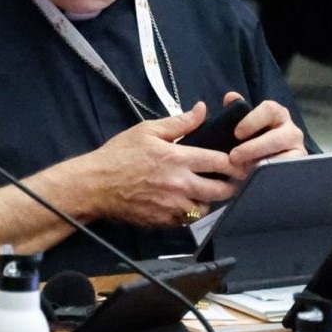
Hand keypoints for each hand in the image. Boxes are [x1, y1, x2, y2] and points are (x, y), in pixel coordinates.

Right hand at [83, 102, 244, 226]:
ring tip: (201, 190)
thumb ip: (179, 122)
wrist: (96, 185)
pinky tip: (181, 201)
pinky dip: (189, 212)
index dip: (234, 162)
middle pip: (222, 190)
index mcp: (179, 159)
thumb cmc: (119, 154)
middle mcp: (181, 185)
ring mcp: (173, 206)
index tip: (236, 161)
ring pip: (207, 208)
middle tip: (226, 179)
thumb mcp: (147, 131)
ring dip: (208, 199)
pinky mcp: (164, 222)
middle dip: (229, 184)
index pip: (221, 162)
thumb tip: (202, 109)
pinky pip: (188, 220)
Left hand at [220, 92, 307, 169]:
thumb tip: (230, 96)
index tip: (236, 133)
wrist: (262, 164)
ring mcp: (297, 149)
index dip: (252, 120)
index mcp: (276, 114)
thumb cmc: (249, 140)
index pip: (269, 109)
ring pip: (284, 156)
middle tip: (234, 157)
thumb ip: (236, 110)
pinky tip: (256, 178)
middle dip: (253, 148)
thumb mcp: (242, 125)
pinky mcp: (298, 166)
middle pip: (277, 137)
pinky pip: (286, 170)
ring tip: (243, 171)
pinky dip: (271, 174)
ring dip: (261, 163)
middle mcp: (291, 130)